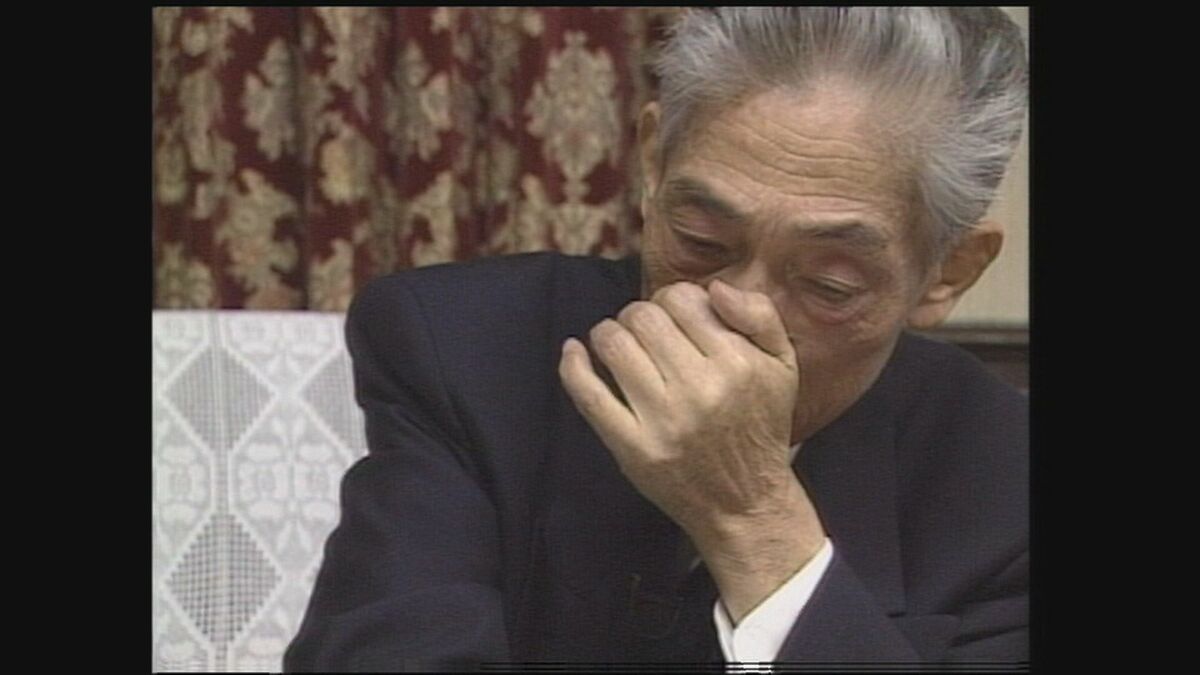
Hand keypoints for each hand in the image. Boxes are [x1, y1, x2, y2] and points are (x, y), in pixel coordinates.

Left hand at [559, 280, 825, 618]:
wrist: (745, 503)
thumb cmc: (760, 425)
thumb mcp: (783, 365)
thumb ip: (760, 314)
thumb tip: (714, 287)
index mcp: (737, 363)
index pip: (680, 299)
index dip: (671, 300)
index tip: (674, 319)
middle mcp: (701, 389)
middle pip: (642, 317)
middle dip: (638, 316)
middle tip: (646, 335)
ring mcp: (663, 420)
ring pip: (613, 344)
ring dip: (608, 335)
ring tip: (620, 347)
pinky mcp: (633, 448)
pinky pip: (589, 394)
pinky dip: (573, 365)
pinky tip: (575, 351)